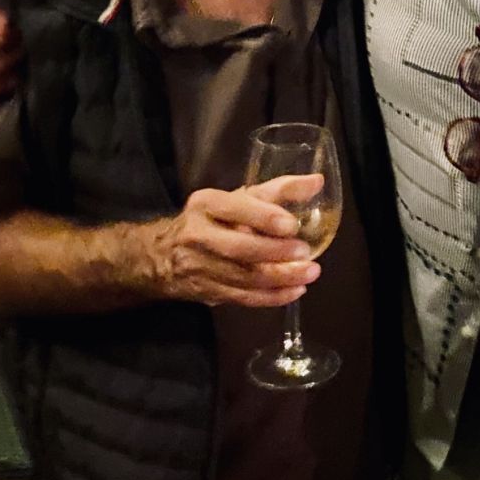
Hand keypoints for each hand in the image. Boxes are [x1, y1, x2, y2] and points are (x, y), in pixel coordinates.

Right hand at [149, 175, 322, 308]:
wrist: (163, 255)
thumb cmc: (212, 221)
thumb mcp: (237, 198)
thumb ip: (278, 190)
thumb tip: (317, 182)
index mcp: (206, 204)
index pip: (234, 208)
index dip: (263, 217)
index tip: (292, 225)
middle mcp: (198, 235)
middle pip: (238, 247)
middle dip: (275, 252)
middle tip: (306, 253)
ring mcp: (200, 267)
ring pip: (243, 277)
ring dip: (280, 279)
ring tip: (309, 274)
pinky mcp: (207, 292)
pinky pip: (243, 298)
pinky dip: (272, 297)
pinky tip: (295, 291)